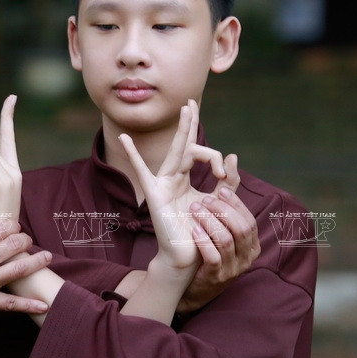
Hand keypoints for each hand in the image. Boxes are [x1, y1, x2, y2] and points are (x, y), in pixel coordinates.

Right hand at [0, 221, 51, 345]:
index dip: (10, 226)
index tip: (15, 226)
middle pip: (10, 245)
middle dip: (23, 239)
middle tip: (27, 239)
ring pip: (17, 269)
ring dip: (36, 261)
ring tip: (47, 256)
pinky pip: (12, 304)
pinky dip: (29, 304)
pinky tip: (44, 305)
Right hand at [119, 100, 239, 275]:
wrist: (189, 255)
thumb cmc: (201, 232)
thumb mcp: (220, 202)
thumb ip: (226, 181)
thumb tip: (232, 154)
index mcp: (184, 179)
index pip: (199, 154)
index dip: (214, 158)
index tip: (221, 174)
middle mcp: (172, 177)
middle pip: (185, 145)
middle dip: (190, 122)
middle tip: (192, 102)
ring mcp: (161, 183)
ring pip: (176, 151)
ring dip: (183, 129)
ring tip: (186, 108)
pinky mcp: (154, 193)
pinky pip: (142, 170)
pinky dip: (133, 153)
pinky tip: (124, 137)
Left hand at [178, 185, 260, 312]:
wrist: (189, 285)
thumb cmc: (206, 253)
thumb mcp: (222, 236)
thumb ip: (227, 216)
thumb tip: (226, 184)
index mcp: (252, 246)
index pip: (250, 221)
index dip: (236, 204)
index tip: (220, 190)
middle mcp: (246, 258)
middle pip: (241, 229)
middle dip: (223, 210)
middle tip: (204, 199)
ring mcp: (233, 269)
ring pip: (226, 240)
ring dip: (210, 221)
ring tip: (195, 209)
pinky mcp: (216, 277)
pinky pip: (214, 257)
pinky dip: (204, 241)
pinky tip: (194, 230)